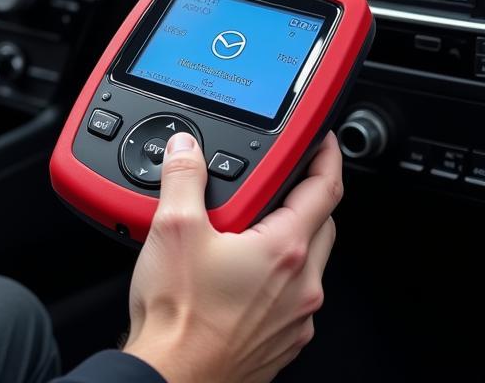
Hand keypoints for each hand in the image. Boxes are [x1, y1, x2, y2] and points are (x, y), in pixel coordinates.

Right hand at [123, 131, 342, 382]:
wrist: (173, 378)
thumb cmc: (180, 317)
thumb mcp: (173, 227)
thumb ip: (183, 177)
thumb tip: (186, 148)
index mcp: (283, 250)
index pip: (324, 190)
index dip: (326, 157)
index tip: (322, 141)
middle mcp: (300, 285)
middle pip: (321, 224)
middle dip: (306, 195)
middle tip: (282, 179)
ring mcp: (294, 318)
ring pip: (307, 262)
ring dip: (289, 236)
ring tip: (249, 225)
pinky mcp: (281, 341)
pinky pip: (291, 295)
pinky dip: (276, 274)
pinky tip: (239, 272)